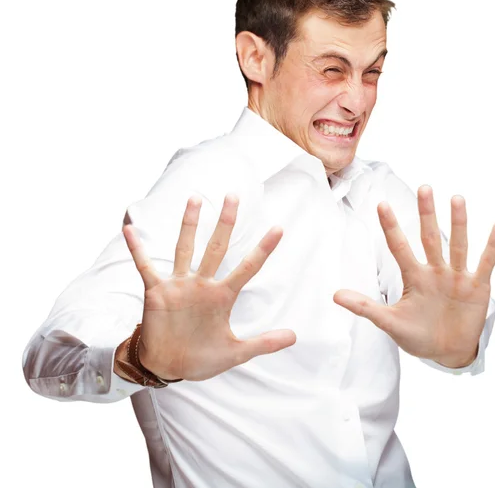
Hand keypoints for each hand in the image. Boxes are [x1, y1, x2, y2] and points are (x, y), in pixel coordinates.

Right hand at [122, 194, 295, 380]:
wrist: (168, 367)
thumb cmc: (201, 358)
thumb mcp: (236, 353)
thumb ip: (263, 343)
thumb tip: (294, 337)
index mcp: (222, 297)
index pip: (248, 268)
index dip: (263, 249)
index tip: (279, 228)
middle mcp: (202, 284)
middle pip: (217, 247)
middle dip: (226, 223)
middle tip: (234, 196)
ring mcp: (179, 285)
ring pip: (186, 248)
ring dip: (189, 225)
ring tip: (195, 199)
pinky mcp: (157, 291)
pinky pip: (145, 266)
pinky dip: (138, 249)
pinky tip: (131, 229)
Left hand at [333, 185, 494, 367]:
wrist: (447, 353)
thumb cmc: (417, 335)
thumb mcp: (389, 322)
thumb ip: (365, 307)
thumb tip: (334, 295)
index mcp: (414, 277)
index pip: (399, 247)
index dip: (391, 227)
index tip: (381, 205)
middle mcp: (435, 271)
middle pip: (429, 238)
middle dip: (426, 214)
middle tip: (424, 187)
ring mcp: (457, 277)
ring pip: (457, 245)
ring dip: (458, 223)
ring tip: (457, 198)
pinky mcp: (477, 287)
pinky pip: (486, 263)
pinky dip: (492, 246)